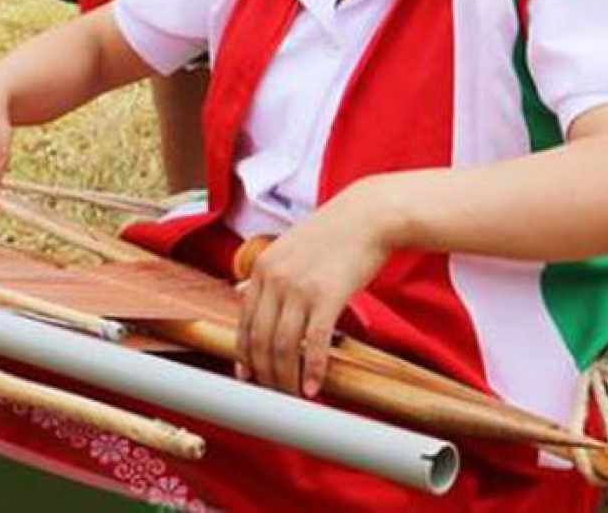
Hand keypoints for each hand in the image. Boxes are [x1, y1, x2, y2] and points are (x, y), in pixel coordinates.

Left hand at [235, 181, 396, 397]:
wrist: (370, 215)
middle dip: (264, 373)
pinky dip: (312, 369)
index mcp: (262, 267)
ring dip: (286, 377)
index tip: (249, 376)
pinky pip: (314, 343)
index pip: (244, 322)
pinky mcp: (328, 296)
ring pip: (283, 347)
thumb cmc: (333, 232)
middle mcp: (275, 278)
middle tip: (274, 392)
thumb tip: (238, 291)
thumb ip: (265, 274)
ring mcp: (300, 287)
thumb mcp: (288, 247)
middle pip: (260, 340)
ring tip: (293, 393)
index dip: (244, 355)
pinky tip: (314, 386)